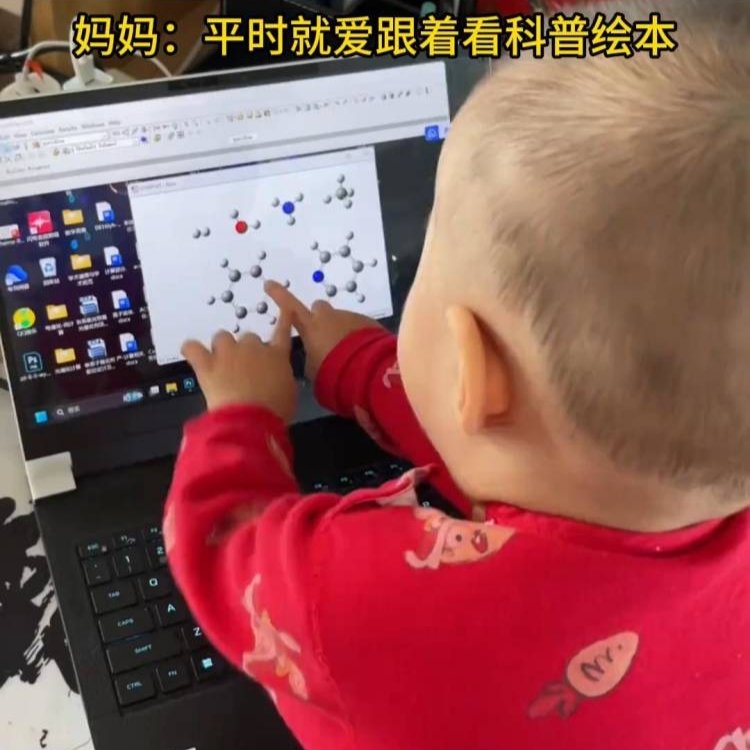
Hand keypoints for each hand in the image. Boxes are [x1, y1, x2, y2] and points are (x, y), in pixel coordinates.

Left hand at [181, 313, 296, 420]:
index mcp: (276, 355)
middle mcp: (253, 348)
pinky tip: (192, 353)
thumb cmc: (275, 411)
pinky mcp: (207, 364)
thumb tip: (275, 376)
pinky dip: (191, 349)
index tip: (284, 308)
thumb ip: (282, 377)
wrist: (252, 419)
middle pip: (248, 337)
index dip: (283, 318)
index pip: (282, 330)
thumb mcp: (288, 393)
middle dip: (246, 350)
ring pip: (222, 337)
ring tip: (220, 362)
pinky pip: (193, 348)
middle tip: (244, 369)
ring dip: (222, 347)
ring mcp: (228, 353)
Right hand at [265, 280, 381, 381]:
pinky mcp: (368, 322)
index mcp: (310, 327)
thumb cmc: (333, 373)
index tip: (270, 283)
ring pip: (340, 320)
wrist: (368, 370)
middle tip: (324, 338)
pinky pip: (358, 327)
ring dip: (341, 332)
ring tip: (348, 355)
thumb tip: (314, 357)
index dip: (279, 295)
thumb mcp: (313, 372)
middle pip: (319, 308)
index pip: (289, 306)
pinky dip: (357, 337)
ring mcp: (350, 317)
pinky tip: (362, 353)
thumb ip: (310, 359)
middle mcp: (329, 317)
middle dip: (319, 319)